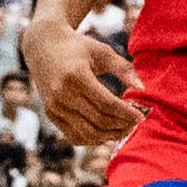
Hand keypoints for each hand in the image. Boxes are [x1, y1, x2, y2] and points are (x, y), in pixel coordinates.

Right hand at [23, 15, 139, 148]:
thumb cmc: (78, 47)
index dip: (126, 113)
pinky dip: (92, 139)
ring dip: (108, 135)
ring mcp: (54, 106)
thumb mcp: (102, 51)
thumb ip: (123, 68)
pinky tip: (106, 134)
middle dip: (120, 125)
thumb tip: (142, 88)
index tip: (141, 116)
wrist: (43, 47)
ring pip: (86, 132)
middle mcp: (62, 94)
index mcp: (76, 76)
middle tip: (135, 124)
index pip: (106, 103)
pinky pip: (73, 135)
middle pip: (98, 120)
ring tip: (124, 130)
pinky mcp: (50, 114)